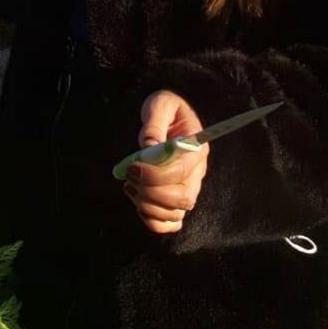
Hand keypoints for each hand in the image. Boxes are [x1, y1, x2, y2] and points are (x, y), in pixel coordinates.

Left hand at [125, 91, 208, 234]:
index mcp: (196, 148)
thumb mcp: (160, 105)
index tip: (133, 168)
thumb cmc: (166, 110)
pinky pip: (172, 223)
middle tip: (130, 176)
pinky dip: (154, 221)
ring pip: (176, 213)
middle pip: (182, 198)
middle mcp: (197, 172)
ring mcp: (188, 188)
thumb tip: (150, 145)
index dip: (156, 175)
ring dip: (148, 205)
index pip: (182, 171)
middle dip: (151, 192)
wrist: (167, 119)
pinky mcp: (177, 200)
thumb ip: (155, 123)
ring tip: (130, 185)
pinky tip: (138, 203)